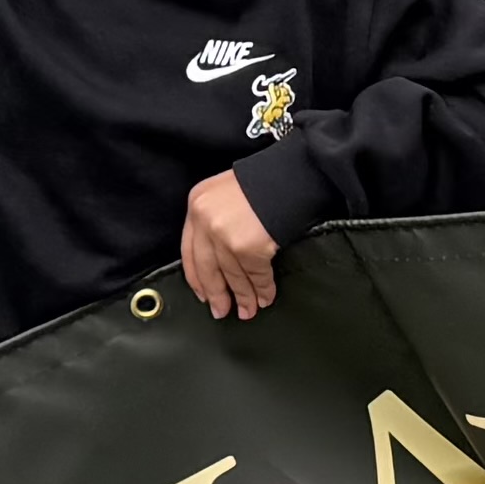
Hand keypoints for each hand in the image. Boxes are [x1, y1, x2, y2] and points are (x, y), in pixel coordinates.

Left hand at [178, 169, 281, 319]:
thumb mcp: (229, 194)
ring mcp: (225, 234)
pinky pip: (255, 275)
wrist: (295, 172)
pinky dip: (262, 289)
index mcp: (197, 203)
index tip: (203, 295)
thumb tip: (221, 260)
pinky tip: (265, 298)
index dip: (197, 277)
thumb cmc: (266, 181)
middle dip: (216, 293)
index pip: (189, 250)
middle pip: (208, 267)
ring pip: (232, 275)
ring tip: (248, 311)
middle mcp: (206, 219)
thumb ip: (218, 220)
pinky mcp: (248, 246)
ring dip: (243, 296)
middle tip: (221, 312)